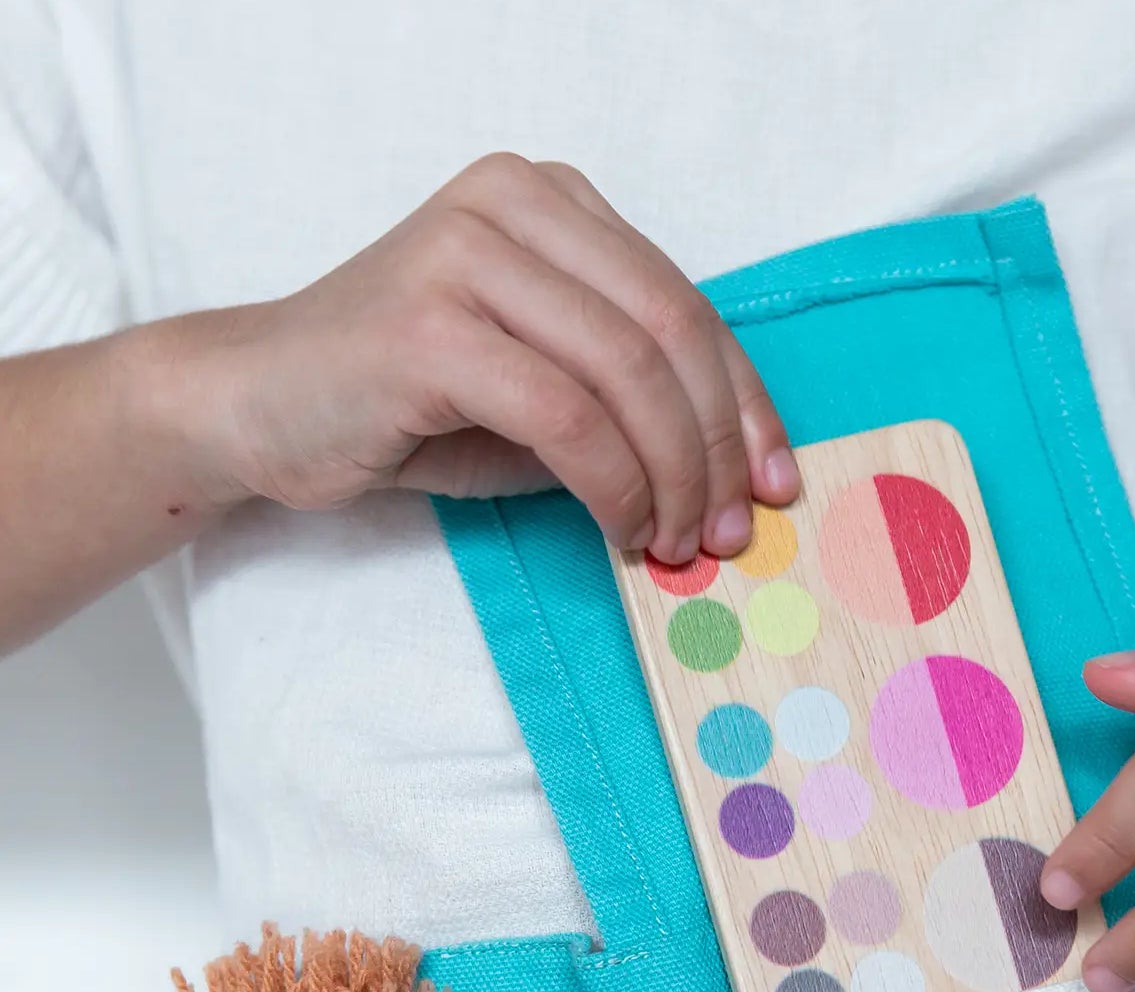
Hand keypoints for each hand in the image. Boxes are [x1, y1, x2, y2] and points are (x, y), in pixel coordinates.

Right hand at [165, 153, 796, 560]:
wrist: (260, 406)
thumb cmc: (409, 405)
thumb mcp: (545, 389)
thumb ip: (629, 400)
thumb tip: (736, 475)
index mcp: (552, 202)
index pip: (686, 302)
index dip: (744, 403)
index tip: (772, 484)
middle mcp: (513, 203)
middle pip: (671, 332)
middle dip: (716, 448)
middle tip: (729, 532)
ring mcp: (466, 253)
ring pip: (628, 371)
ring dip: (672, 476)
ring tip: (675, 543)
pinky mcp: (428, 325)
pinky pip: (566, 414)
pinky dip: (613, 485)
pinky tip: (622, 529)